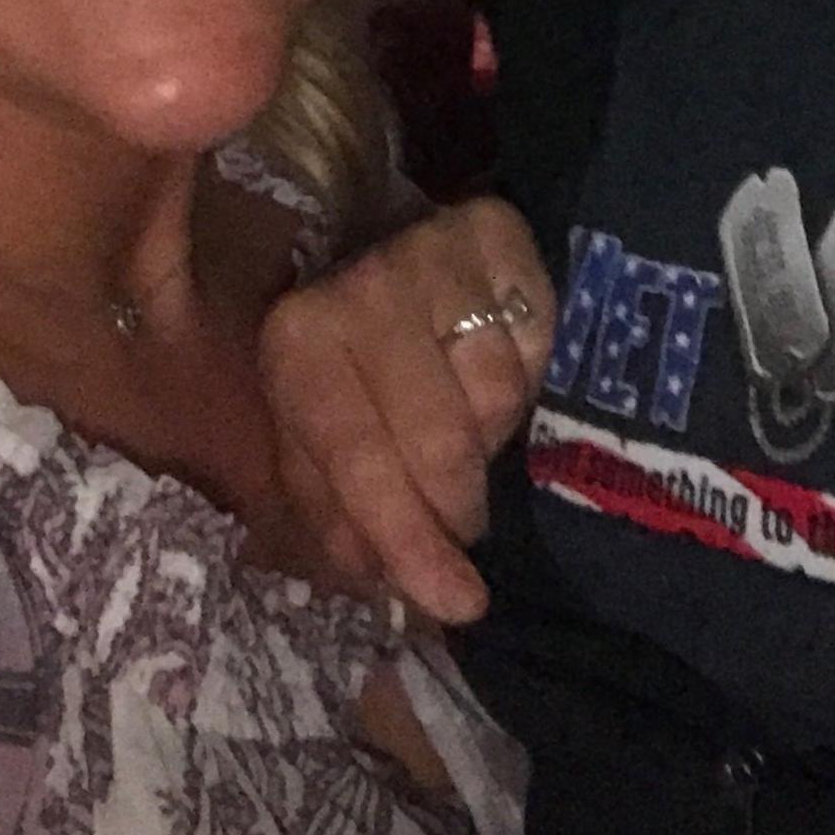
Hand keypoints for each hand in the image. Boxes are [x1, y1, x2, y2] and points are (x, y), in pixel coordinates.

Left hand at [260, 199, 554, 625]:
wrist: (398, 254)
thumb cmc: (351, 364)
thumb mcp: (319, 439)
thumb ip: (336, 514)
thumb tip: (378, 582)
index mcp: (297, 342)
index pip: (357, 458)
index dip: (406, 538)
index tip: (454, 601)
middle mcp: (359, 288)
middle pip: (435, 441)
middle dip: (458, 509)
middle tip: (464, 531)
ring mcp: (432, 252)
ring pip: (495, 398)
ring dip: (492, 444)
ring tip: (472, 440)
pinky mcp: (499, 234)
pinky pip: (536, 345)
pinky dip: (527, 380)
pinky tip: (498, 373)